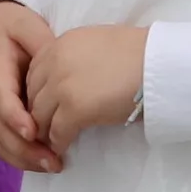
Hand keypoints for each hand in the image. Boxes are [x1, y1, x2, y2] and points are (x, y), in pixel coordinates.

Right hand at [0, 0, 58, 173]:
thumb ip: (43, 47)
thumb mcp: (29, 26)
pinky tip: (42, 163)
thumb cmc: (15, 25)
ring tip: (52, 166)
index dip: (14, 116)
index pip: (0, 96)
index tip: (33, 132)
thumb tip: (60, 71)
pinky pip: (1, 142)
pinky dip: (19, 157)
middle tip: (53, 160)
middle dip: (24, 148)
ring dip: (22, 158)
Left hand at [26, 22, 147, 153]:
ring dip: (45, 131)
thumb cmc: (139, 54)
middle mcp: (55, 61)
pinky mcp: (74, 109)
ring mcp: (62, 85)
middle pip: (32, 94)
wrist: (158, 62)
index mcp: (61, 43)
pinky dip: (58, 143)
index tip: (46, 105)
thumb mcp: (97, 45)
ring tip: (52, 142)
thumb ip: (77, 59)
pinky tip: (63, 148)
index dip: (38, 92)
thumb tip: (73, 80)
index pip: (34, 72)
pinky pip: (56, 132)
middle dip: (37, 113)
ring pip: (39, 116)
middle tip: (45, 127)